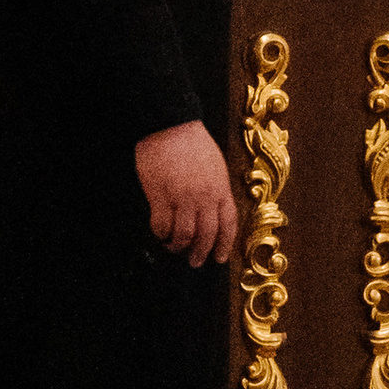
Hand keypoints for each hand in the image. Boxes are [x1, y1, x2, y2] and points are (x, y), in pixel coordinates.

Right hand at [136, 119, 237, 265]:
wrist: (170, 126)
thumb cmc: (193, 143)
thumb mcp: (216, 165)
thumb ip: (217, 189)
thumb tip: (215, 213)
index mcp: (220, 187)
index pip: (228, 223)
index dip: (225, 244)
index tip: (220, 258)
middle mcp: (204, 195)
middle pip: (206, 234)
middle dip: (201, 253)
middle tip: (195, 262)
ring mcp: (182, 197)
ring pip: (184, 235)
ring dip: (179, 246)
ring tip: (174, 248)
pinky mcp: (161, 196)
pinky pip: (162, 225)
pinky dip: (161, 234)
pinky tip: (160, 234)